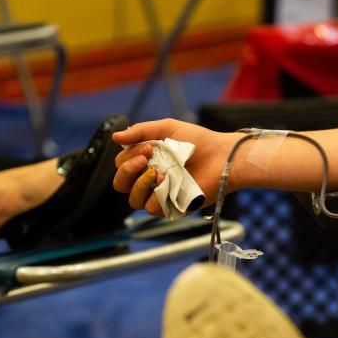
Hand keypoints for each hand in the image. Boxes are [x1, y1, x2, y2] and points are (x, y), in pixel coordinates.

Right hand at [112, 119, 234, 215]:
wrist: (222, 156)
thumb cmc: (199, 141)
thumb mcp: (167, 129)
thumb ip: (142, 131)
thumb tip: (115, 138)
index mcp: (146, 161)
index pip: (121, 165)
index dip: (128, 158)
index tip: (148, 147)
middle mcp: (150, 179)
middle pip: (121, 184)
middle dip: (126, 172)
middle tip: (145, 159)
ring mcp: (161, 194)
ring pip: (134, 200)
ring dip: (140, 185)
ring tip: (158, 173)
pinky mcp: (174, 207)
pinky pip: (153, 208)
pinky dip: (156, 196)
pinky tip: (168, 183)